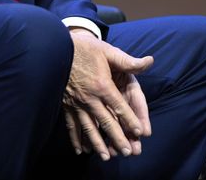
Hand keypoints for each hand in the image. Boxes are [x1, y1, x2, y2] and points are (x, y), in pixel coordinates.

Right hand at [62, 29, 152, 160]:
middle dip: (117, 138)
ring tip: (106, 156)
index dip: (130, 120)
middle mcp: (89, 97)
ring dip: (97, 143)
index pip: (119, 106)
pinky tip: (80, 150)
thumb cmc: (84, 48)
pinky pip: (71, 125)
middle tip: (127, 152)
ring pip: (88, 127)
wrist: (55, 47)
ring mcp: (76, 103)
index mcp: (102, 85)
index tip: (139, 132)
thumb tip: (149, 61)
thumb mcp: (107, 51)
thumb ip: (128, 60)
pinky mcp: (65, 104)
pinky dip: (75, 139)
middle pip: (106, 122)